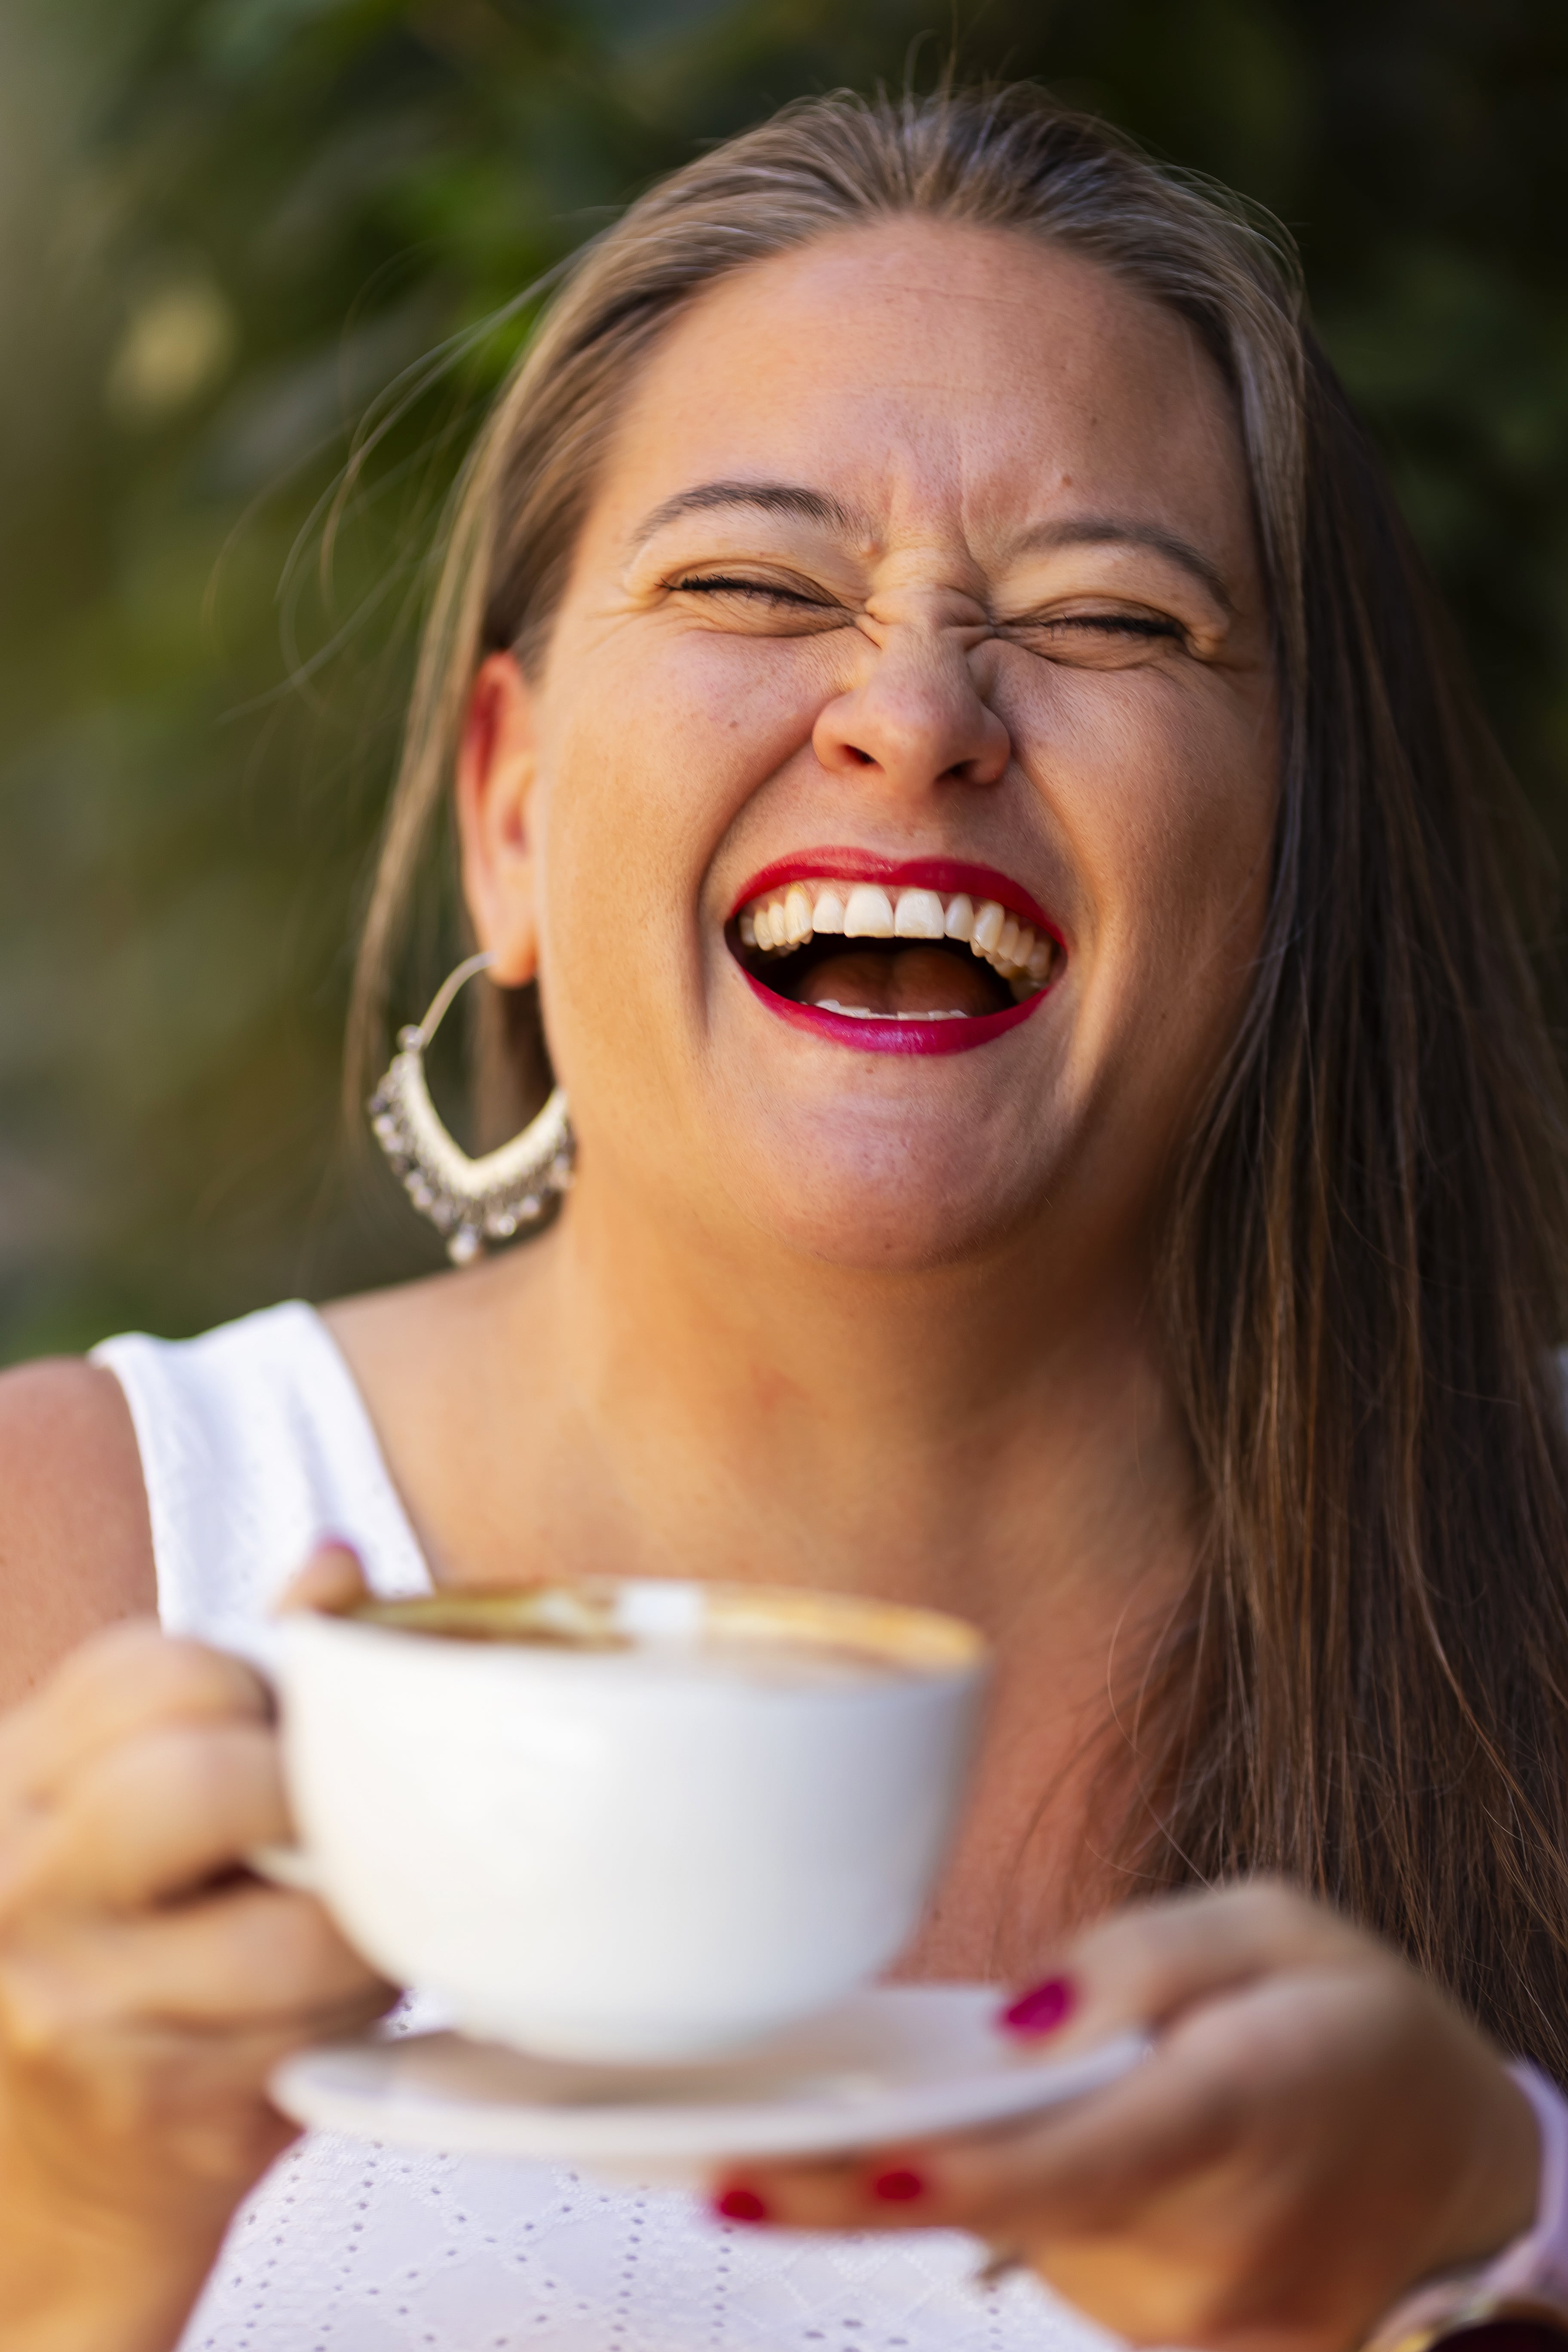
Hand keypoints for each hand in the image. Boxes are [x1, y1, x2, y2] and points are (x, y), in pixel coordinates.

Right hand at [0, 1543, 390, 2349]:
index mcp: (11, 1784)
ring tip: (343, 1915)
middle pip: (207, 1777)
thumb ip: (229, 1677)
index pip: (152, 1669)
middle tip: (317, 1820)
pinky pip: (320, 2019)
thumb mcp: (122, 1803)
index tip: (273, 1726)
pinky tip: (337, 1995)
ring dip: (355, 1913)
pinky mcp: (163, 2108)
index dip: (252, 1683)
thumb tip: (334, 1559)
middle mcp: (18, 1887)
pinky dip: (360, 1998)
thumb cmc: (108, 1960)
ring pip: (291, 1919)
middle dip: (301, 1790)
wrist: (39, 2196)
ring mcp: (77, 2005)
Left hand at [712, 1882, 1540, 2351]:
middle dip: (854, 2182)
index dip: (945, 2175)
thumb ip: (1141, 1959)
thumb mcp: (1275, 1924)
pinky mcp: (1175, 2346)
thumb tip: (1013, 2018)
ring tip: (817, 2123)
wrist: (1463, 2167)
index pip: (1072, 2160)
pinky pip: (1049, 2264)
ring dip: (924, 2182)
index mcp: (1240, 2110)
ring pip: (1015, 2242)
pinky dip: (993, 2204)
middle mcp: (1211, 2243)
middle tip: (699, 2156)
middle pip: (1002, 2212)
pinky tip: (955, 2144)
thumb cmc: (1353, 2018)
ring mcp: (1194, 2320)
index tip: (828, 2169)